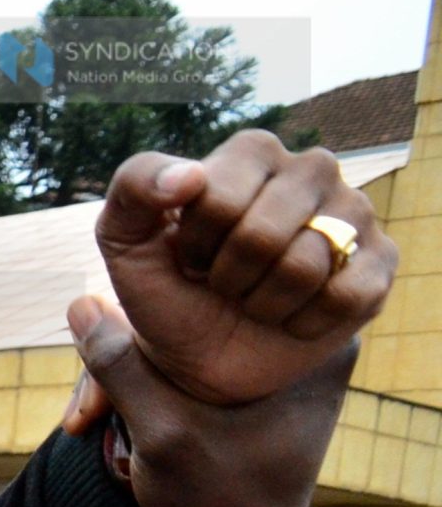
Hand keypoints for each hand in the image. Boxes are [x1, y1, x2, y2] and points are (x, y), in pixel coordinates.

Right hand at [59, 293, 353, 506]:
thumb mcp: (162, 432)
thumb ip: (122, 367)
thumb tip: (80, 303)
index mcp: (314, 348)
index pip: (222, 297)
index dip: (148, 325)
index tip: (106, 374)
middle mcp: (307, 352)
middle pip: (198, 323)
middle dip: (129, 361)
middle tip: (86, 413)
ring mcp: (281, 376)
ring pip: (187, 348)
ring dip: (128, 378)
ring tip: (86, 421)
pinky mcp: (255, 397)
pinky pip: (191, 371)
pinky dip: (148, 389)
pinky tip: (106, 418)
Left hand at [91, 131, 392, 407]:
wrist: (205, 353)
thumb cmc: (168, 288)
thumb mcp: (127, 240)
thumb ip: (135, 187)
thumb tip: (187, 176)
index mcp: (252, 152)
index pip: (217, 196)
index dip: (194, 242)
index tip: (190, 254)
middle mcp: (311, 169)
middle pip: (262, 233)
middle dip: (227, 276)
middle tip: (224, 282)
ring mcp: (353, 212)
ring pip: (305, 266)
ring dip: (263, 303)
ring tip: (256, 298)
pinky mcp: (378, 262)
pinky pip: (345, 296)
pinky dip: (304, 323)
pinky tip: (293, 316)